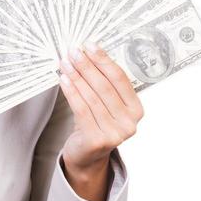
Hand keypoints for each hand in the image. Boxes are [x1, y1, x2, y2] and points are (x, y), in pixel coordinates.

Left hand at [58, 40, 143, 176]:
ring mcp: (115, 133)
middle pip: (105, 87)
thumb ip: (104, 84)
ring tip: (65, 63)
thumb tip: (87, 53)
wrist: (87, 155)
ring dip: (77, 77)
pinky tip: (64, 80)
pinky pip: (82, 109)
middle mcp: (130, 122)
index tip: (90, 45)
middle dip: (87, 66)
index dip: (104, 60)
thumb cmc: (96, 124)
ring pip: (92, 97)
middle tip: (73, 51)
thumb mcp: (106, 104)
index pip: (120, 79)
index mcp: (136, 109)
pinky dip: (71, 92)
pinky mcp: (97, 139)